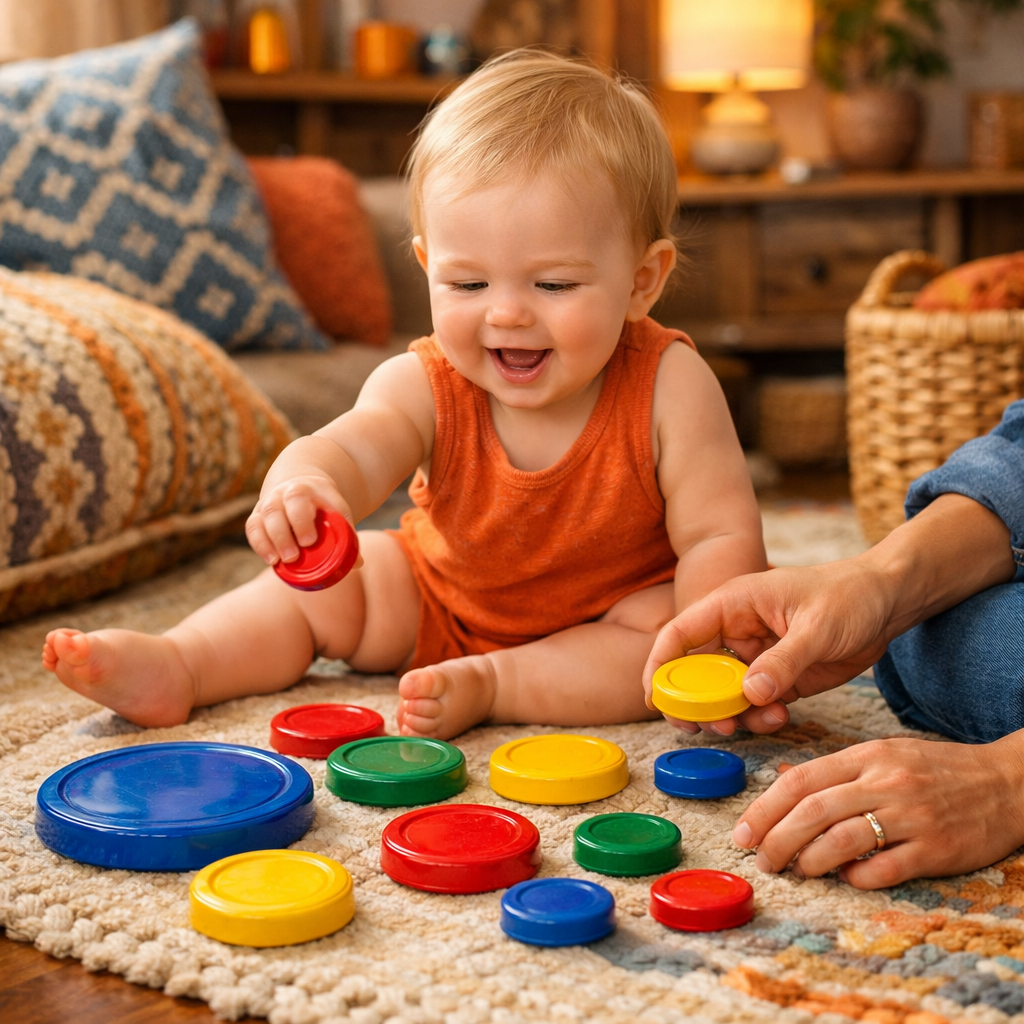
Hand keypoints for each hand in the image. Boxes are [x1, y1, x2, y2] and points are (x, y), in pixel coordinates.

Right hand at [245, 476, 354, 566]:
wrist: (302, 486)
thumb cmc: (324, 505)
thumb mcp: (338, 511)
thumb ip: (347, 533)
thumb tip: (357, 562)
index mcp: (304, 489)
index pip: (297, 499)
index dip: (301, 521)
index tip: (309, 542)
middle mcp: (281, 494)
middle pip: (275, 511)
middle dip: (282, 535)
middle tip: (293, 557)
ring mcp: (267, 504)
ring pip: (259, 520)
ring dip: (268, 542)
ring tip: (278, 562)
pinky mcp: (257, 517)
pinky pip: (252, 530)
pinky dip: (260, 546)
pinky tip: (272, 561)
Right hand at [642, 559, 896, 736]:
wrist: (888, 601)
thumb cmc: (850, 596)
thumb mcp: (817, 627)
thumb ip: (783, 661)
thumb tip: (749, 694)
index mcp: (732, 605)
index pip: (679, 634)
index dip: (659, 666)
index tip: (655, 700)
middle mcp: (736, 630)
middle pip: (695, 673)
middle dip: (700, 704)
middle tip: (719, 726)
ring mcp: (755, 655)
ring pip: (724, 694)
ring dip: (736, 715)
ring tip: (769, 719)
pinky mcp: (776, 676)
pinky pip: (754, 704)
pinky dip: (761, 717)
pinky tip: (783, 715)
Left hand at [732, 733, 1023, 887]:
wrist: (1007, 783)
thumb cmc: (936, 770)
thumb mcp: (884, 754)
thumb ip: (835, 770)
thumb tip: (781, 780)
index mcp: (867, 756)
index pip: (801, 780)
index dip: (765, 809)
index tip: (743, 832)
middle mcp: (885, 782)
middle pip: (813, 811)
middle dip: (777, 839)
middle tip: (761, 859)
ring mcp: (911, 815)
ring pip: (842, 840)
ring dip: (809, 860)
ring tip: (797, 869)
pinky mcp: (936, 848)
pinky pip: (884, 868)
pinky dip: (855, 876)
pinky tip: (845, 878)